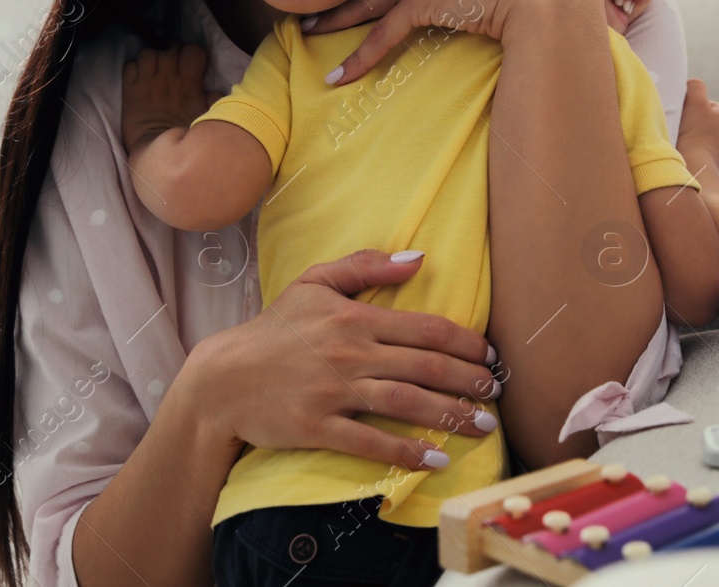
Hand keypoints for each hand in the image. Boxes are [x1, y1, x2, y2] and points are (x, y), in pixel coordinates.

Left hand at [121, 44, 220, 153]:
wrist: (157, 155)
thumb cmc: (186, 137)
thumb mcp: (208, 119)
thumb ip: (214, 101)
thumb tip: (214, 92)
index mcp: (189, 83)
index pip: (192, 50)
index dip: (192, 54)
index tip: (191, 65)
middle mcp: (168, 77)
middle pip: (170, 49)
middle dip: (172, 55)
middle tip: (172, 70)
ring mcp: (147, 82)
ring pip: (148, 54)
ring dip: (151, 61)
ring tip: (154, 73)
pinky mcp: (130, 91)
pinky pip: (129, 66)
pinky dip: (133, 70)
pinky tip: (139, 81)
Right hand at [187, 250, 502, 470]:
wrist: (221, 377)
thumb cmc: (273, 330)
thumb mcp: (313, 282)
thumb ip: (365, 265)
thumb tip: (418, 259)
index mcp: (353, 317)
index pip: (424, 328)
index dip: (464, 343)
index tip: (490, 356)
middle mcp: (349, 352)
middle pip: (424, 367)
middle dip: (469, 381)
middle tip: (497, 393)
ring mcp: (333, 391)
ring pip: (405, 403)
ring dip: (449, 415)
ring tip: (482, 426)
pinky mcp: (317, 427)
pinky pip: (370, 442)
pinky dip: (405, 452)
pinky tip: (434, 459)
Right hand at [677, 79, 718, 176]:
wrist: (698, 170)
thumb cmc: (695, 135)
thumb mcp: (694, 102)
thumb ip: (696, 86)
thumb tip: (694, 84)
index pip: (704, 106)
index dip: (690, 109)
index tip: (682, 118)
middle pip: (705, 123)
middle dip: (693, 126)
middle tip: (680, 131)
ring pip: (704, 140)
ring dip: (694, 140)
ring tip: (684, 145)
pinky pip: (704, 156)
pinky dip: (696, 155)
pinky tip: (689, 157)